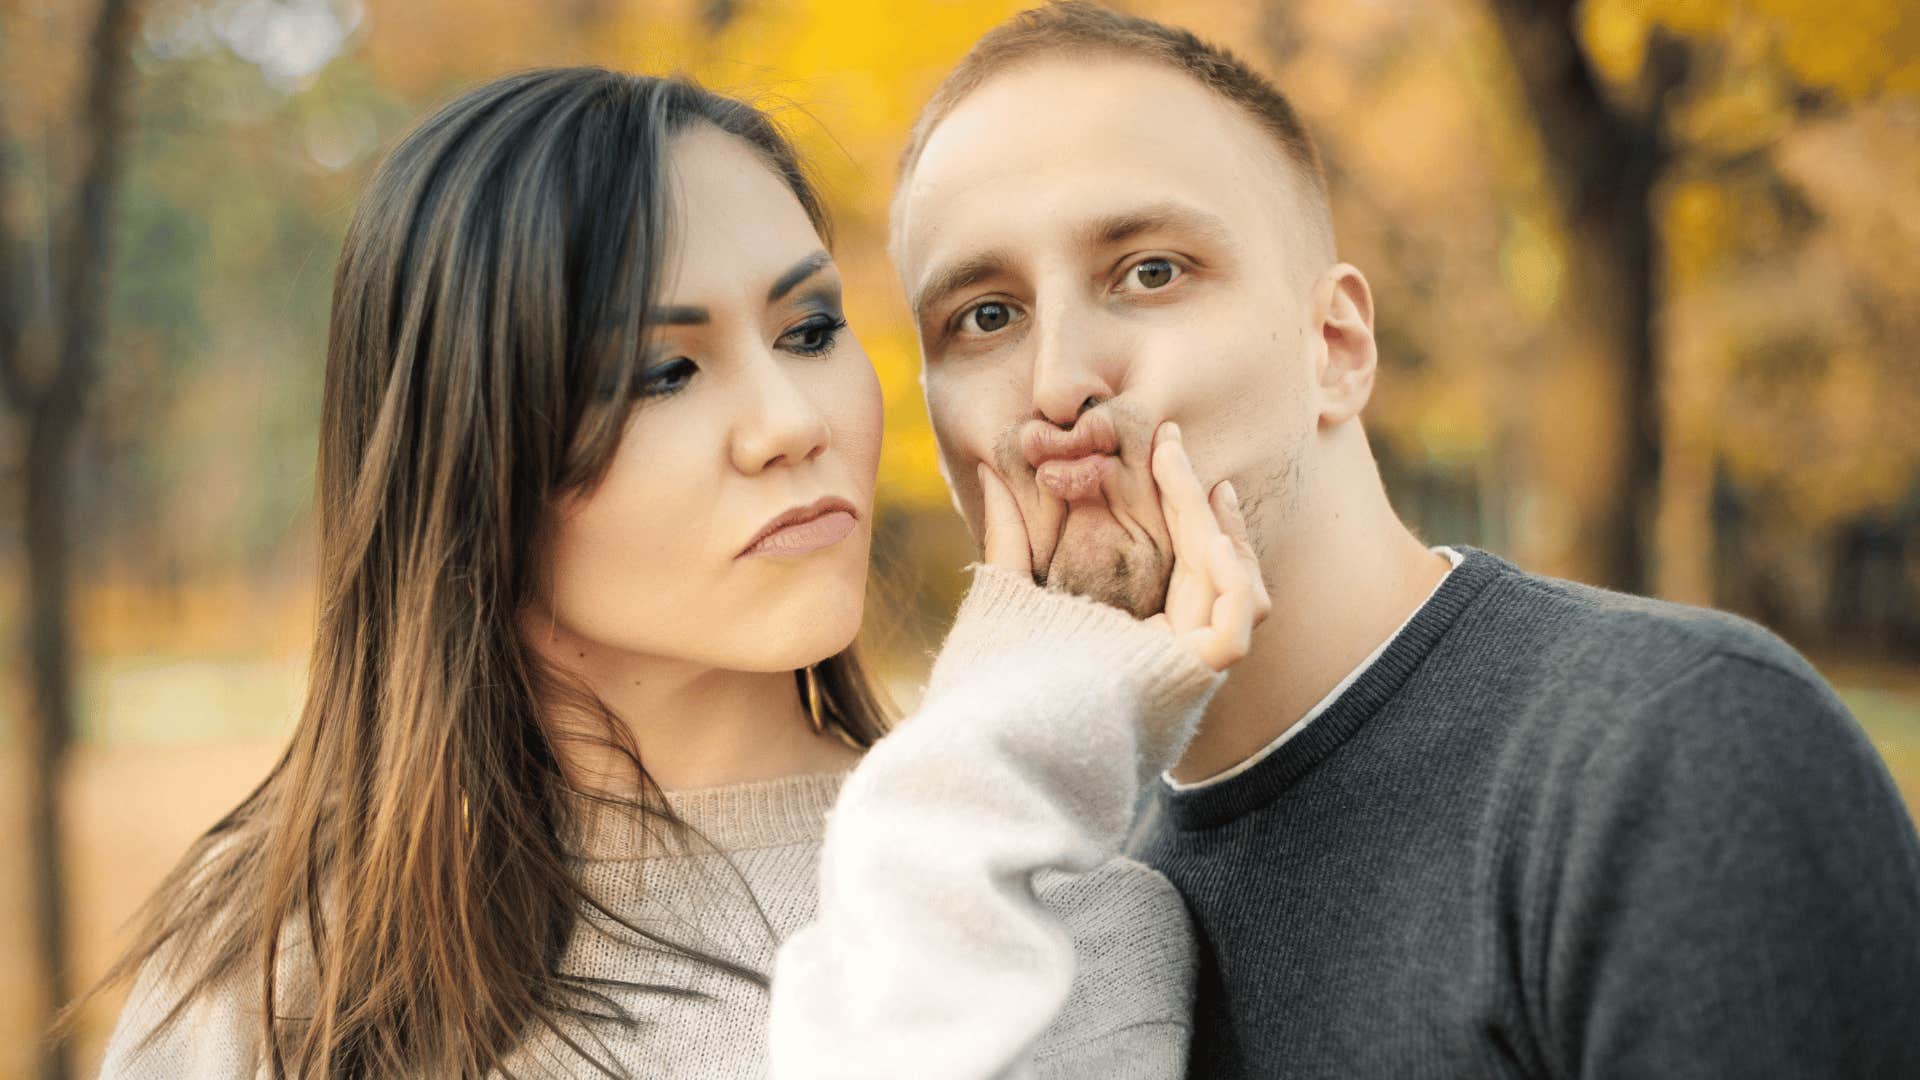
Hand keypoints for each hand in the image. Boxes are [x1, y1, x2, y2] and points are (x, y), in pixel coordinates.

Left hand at [974, 424, 1269, 672]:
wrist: (998, 732)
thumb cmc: (999, 672)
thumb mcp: (1008, 588)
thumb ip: (1008, 534)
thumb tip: (989, 470)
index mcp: (1135, 633)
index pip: (1179, 562)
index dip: (1180, 504)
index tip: (1167, 450)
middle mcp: (1169, 652)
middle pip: (1207, 568)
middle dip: (1196, 501)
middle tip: (1174, 442)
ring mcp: (1185, 668)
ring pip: (1235, 592)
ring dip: (1224, 532)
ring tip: (1202, 485)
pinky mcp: (1191, 680)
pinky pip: (1236, 628)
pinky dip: (1235, 582)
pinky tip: (1211, 538)